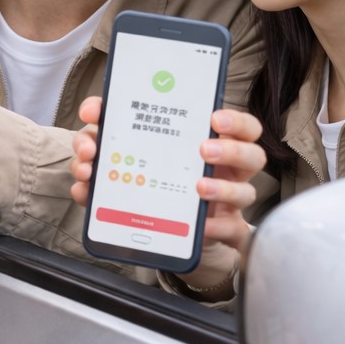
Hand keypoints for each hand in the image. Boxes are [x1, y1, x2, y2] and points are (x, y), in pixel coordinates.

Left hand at [70, 97, 264, 280]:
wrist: (168, 231)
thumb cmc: (154, 179)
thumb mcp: (138, 154)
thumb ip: (116, 132)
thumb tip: (92, 112)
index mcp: (213, 145)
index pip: (241, 126)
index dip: (235, 120)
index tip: (214, 116)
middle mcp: (228, 171)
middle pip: (252, 155)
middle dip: (230, 149)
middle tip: (203, 148)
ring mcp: (230, 202)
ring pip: (245, 192)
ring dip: (223, 188)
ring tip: (198, 187)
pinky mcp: (225, 231)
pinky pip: (232, 231)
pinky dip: (216, 228)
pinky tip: (200, 226)